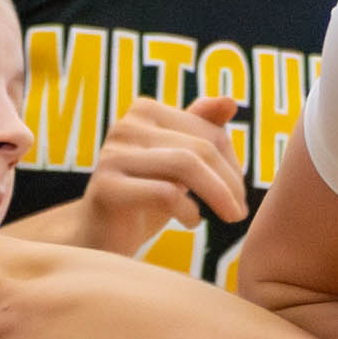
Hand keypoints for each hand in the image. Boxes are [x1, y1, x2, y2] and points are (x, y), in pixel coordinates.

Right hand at [77, 97, 251, 258]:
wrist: (98, 238)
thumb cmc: (143, 200)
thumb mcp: (177, 165)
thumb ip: (200, 130)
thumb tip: (229, 100)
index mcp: (145, 111)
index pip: (208, 130)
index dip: (233, 163)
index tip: (239, 193)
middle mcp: (126, 125)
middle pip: (200, 148)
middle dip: (230, 182)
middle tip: (239, 212)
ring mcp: (112, 154)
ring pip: (185, 165)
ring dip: (217, 195)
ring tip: (228, 217)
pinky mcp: (106, 187)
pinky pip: (164, 193)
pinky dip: (188, 210)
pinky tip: (192, 222)